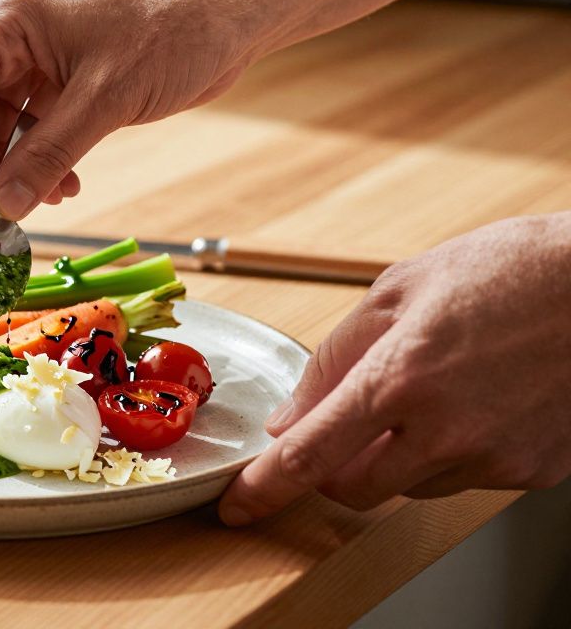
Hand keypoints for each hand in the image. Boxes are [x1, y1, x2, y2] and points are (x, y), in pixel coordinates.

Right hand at [0, 0, 259, 221]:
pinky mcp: (50, 83)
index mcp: (3, 23)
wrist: (228, 16)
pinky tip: (63, 188)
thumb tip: (1, 211)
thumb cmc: (174, 32)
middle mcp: (4, 39)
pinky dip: (34, 167)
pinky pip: (22, 135)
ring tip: (34, 208)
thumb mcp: (106, 100)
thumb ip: (47, 156)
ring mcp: (26, 62)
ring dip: (6, 178)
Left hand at [218, 213, 570, 525]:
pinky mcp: (535, 470)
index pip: (310, 456)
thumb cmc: (510, 270)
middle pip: (354, 488)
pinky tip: (473, 401)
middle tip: (333, 431)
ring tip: (428, 390)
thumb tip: (291, 417)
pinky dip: (450, 451)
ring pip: (411, 485)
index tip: (240, 505)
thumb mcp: (398, 290)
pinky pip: (467, 478)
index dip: (266, 488)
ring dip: (394, 456)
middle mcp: (446, 431)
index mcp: (400, 379)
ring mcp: (495, 458)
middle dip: (329, 469)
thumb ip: (333, 359)